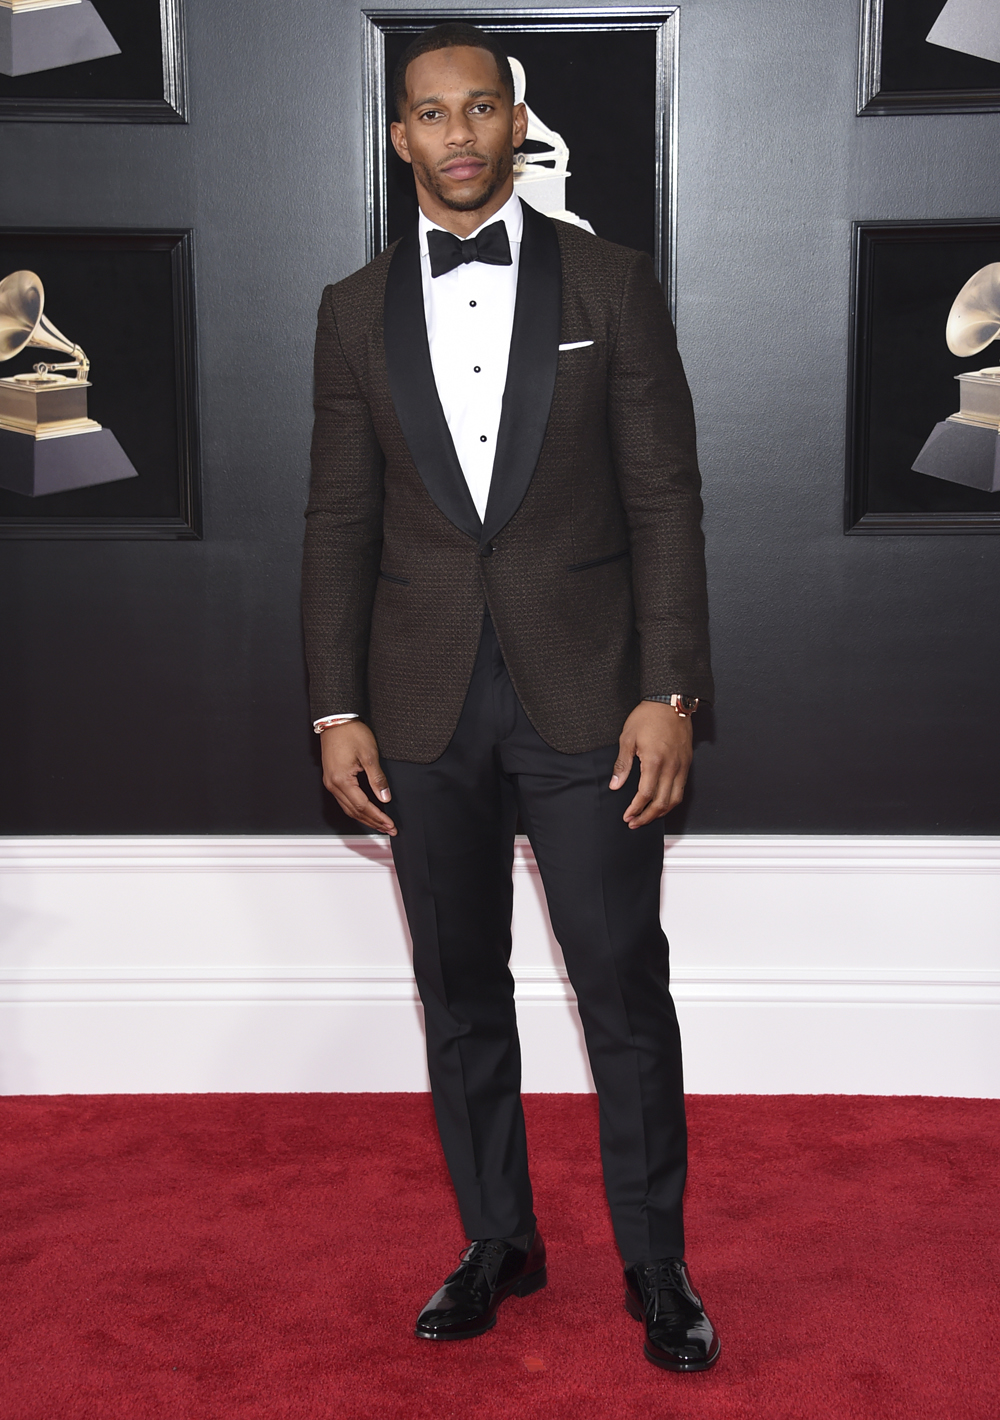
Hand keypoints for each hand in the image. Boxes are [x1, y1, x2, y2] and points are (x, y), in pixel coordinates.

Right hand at [319, 721, 395, 835]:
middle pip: (355, 811)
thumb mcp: (369, 755)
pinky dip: (357, 809)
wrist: (336, 720)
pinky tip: (366, 811)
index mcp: (342, 780)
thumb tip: (385, 797)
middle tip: (389, 829)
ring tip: (380, 824)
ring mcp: (330, 782)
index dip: (378, 817)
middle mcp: (333, 785)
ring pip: (348, 808)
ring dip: (365, 818)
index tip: (390, 824)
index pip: (363, 806)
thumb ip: (377, 779)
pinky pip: (344, 800)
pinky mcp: (331, 778)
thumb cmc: (351, 733)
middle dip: (373, 822)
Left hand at [610, 701, 692, 828]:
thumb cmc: (648, 717)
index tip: (627, 816)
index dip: (635, 809)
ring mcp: (681, 766)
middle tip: (635, 822)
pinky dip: (671, 801)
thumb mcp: (627, 738)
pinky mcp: (687, 763)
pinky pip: (681, 789)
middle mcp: (671, 767)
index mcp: (654, 761)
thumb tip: (615, 786)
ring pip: (675, 799)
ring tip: (648, 817)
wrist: (670, 702)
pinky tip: (661, 803)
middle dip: (647, 817)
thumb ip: (622, 765)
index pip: (645, 795)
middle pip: (662, 803)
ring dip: (661, 813)